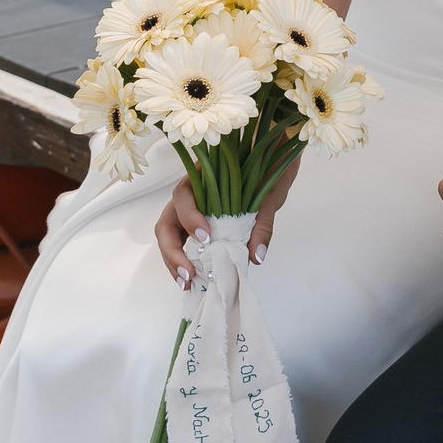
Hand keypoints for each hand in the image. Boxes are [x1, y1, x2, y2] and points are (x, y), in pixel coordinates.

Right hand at [153, 155, 300, 286]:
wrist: (275, 159)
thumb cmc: (269, 170)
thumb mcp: (270, 194)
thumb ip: (262, 223)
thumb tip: (255, 256)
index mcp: (202, 177)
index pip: (183, 196)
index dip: (190, 218)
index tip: (206, 237)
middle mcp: (191, 194)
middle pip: (168, 222)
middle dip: (173, 251)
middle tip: (188, 274)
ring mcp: (192, 211)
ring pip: (172, 235)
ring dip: (174, 260)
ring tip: (187, 283)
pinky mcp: (199, 224)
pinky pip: (184, 242)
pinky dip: (186, 260)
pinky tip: (194, 277)